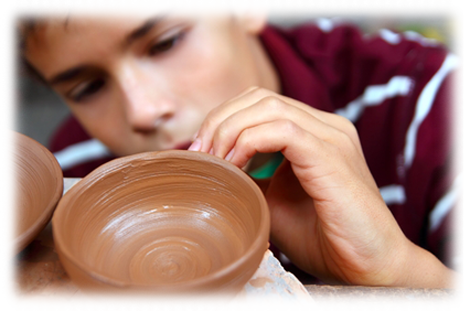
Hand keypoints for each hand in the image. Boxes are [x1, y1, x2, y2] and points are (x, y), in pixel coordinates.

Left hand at [189, 87, 462, 287]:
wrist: (368, 266)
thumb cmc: (321, 237)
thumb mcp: (273, 201)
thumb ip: (250, 176)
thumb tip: (213, 166)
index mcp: (314, 132)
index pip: (260, 103)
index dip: (223, 120)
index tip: (201, 153)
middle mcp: (326, 125)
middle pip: (259, 98)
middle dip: (219, 121)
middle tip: (199, 155)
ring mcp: (332, 136)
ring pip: (267, 106)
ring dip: (229, 130)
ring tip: (213, 162)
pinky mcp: (332, 155)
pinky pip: (281, 130)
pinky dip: (248, 143)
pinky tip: (235, 167)